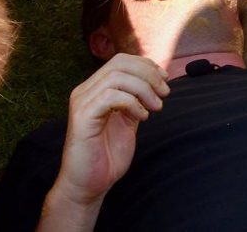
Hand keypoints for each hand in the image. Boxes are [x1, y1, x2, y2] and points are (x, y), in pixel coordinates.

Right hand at [52, 53, 169, 205]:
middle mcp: (85, 91)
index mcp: (95, 89)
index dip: (146, 65)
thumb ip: (136, 100)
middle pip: (119, 64)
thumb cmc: (107, 155)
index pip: (121, 61)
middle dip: (148, 74)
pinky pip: (110, 96)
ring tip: (156, 107)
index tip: (165, 78)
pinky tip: (142, 117)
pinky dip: (132, 103)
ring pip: (116, 77)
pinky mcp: (82, 117)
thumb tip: (156, 81)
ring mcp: (82, 102)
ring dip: (143, 88)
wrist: (89, 185)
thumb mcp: (128, 121)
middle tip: (164, 92)